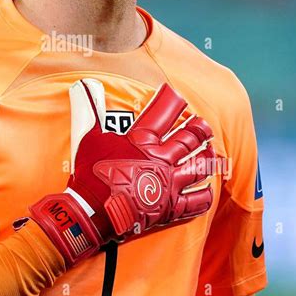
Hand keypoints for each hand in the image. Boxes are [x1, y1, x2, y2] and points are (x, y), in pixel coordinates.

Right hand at [25, 80, 214, 265]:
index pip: (163, 114)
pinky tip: (207, 188)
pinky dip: (205, 194)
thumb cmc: (89, 173)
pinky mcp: (170, 207)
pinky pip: (197, 201)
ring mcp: (168, 184)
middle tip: (204, 125)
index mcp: (143, 141)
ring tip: (210, 151)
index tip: (179, 97)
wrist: (91, 211)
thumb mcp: (88, 136)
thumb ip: (89, 108)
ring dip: (207, 157)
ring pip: (198, 167)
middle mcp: (160, 160)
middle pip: (188, 140)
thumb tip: (84, 84)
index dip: (173, 103)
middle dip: (199, 130)